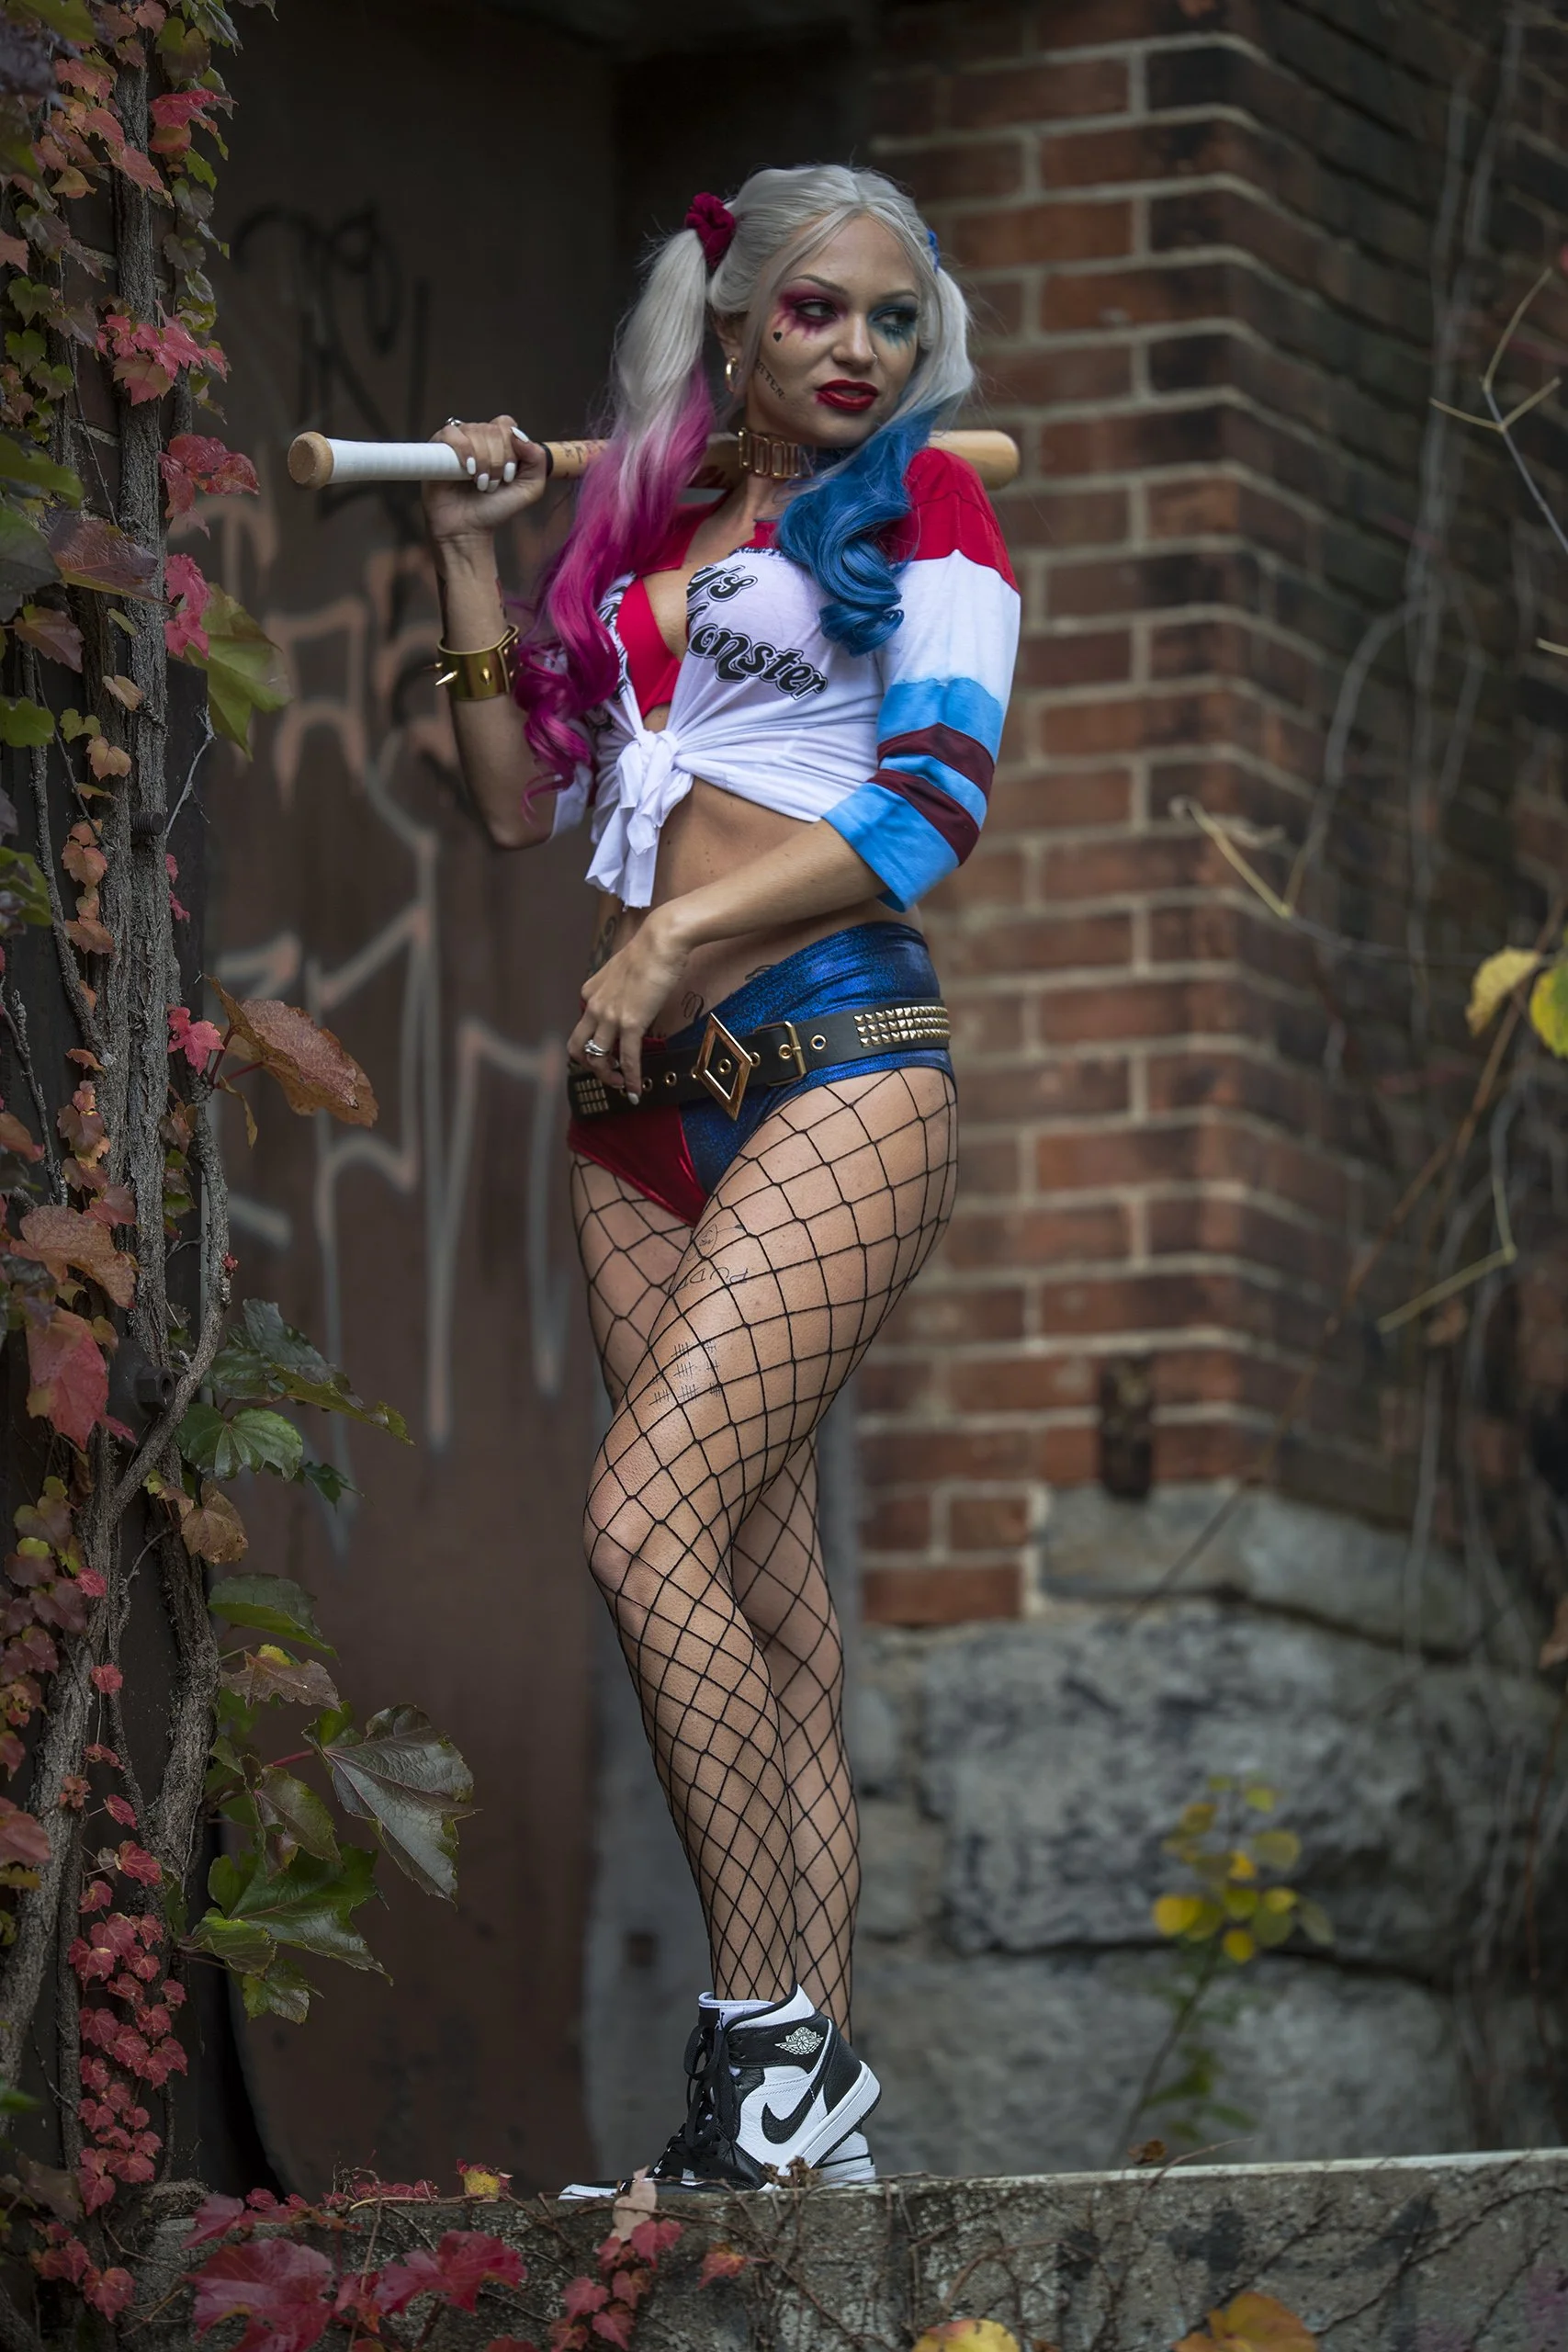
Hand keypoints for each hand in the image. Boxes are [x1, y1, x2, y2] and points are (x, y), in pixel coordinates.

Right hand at [422, 413, 547, 548]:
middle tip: (493, 485)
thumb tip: (520, 436)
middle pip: (492, 430)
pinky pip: (451, 433)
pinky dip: (463, 450)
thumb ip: (537, 461)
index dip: (510, 448)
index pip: (506, 425)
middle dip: (497, 461)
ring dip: (483, 461)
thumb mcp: (530, 490)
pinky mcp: (438, 447)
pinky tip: (467, 470)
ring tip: (480, 484)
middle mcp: (478, 438)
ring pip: (474, 431)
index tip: (509, 477)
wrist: (467, 529)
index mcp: (499, 442)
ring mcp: (458, 441)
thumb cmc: (495, 509)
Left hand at [568, 908, 691, 1100]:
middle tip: (607, 1075)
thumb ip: (619, 990)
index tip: (606, 1055)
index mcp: (590, 993)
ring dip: (608, 1077)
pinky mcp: (630, 1023)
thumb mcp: (623, 971)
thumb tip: (631, 1001)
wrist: (661, 941)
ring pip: (597, 1058)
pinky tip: (635, 1092)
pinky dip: (630, 1079)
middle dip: (590, 1067)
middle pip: (579, 1048)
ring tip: (622, 1085)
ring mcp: (610, 1016)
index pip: (582, 1028)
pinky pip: (627, 1059)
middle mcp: (594, 1006)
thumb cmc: (649, 951)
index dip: (591, 1047)